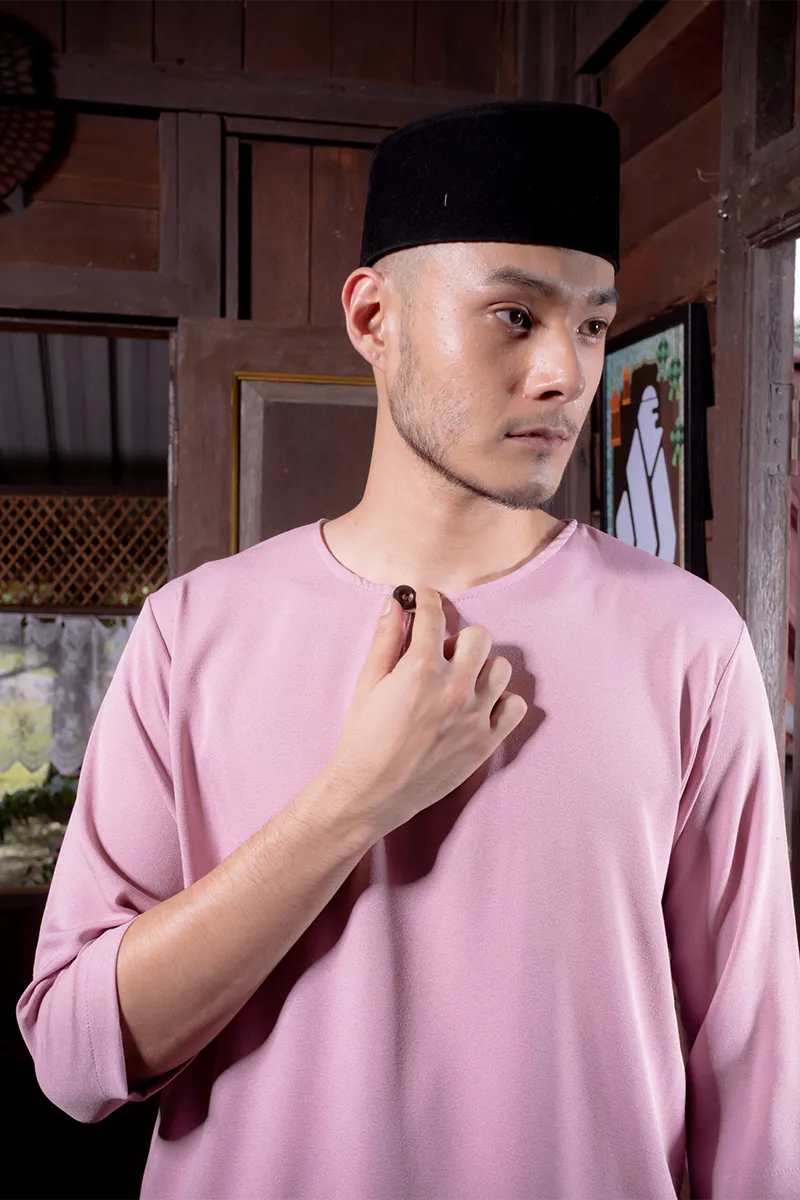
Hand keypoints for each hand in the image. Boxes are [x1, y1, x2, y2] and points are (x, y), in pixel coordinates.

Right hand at [325, 586, 526, 837]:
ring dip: (482, 668)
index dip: (429, 599)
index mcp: (421, 668)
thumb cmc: (364, 737)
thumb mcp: (368, 682)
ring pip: (501, 668)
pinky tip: (479, 706)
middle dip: (459, 639)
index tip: (426, 598)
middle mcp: (454, 687)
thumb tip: (395, 604)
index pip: (436, 615)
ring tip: (461, 682)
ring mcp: (475, 715)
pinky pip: (516, 706)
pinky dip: (502, 702)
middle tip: (442, 654)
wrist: (371, 792)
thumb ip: (386, 639)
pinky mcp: (486, 741)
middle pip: (479, 636)